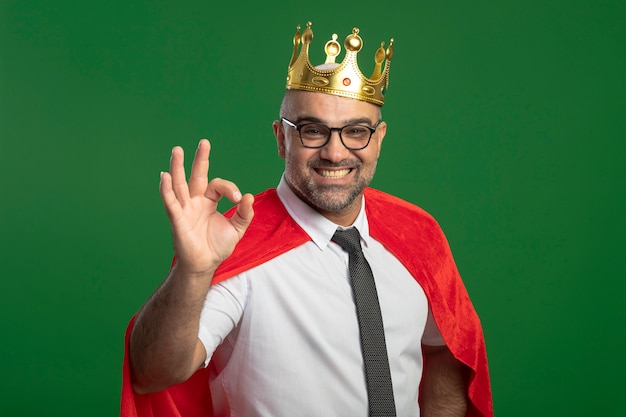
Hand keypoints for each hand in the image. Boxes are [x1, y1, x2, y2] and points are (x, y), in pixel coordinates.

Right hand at [159, 139, 253, 275]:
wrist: (205, 265)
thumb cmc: (217, 246)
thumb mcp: (237, 229)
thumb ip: (244, 214)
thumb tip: (248, 197)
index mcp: (209, 201)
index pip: (218, 186)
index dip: (230, 189)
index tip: (239, 200)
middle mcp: (195, 201)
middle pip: (196, 176)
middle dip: (200, 159)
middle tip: (204, 142)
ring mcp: (185, 209)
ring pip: (180, 184)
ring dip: (177, 167)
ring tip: (176, 150)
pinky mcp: (177, 219)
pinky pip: (171, 202)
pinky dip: (167, 190)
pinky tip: (164, 176)